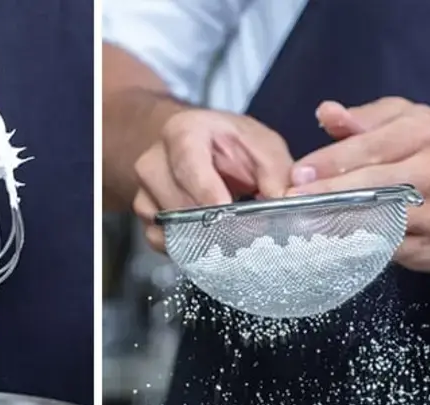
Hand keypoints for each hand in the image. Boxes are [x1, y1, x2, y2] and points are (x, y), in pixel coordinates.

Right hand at [133, 109, 293, 251]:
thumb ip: (276, 172)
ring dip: (199, 237)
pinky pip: (159, 241)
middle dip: (211, 223)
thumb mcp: (261, 144)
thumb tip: (284, 202)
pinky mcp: (145, 215)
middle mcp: (154, 161)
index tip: (228, 212)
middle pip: (176, 203)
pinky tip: (206, 238)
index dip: (208, 193)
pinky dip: (184, 246)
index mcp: (183, 132)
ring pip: (166, 226)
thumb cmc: (228, 144)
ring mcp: (144, 189)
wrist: (197, 146)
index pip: (188, 165)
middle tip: (243, 233)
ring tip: (228, 233)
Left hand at [288, 97, 429, 271]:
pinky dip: (356, 246)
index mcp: (424, 133)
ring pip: (378, 220)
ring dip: (337, 222)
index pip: (368, 147)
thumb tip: (326, 112)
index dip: (329, 163)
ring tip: (303, 221)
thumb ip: (362, 118)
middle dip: (326, 194)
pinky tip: (331, 242)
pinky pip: (386, 249)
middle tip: (291, 200)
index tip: (297, 173)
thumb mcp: (404, 121)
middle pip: (370, 185)